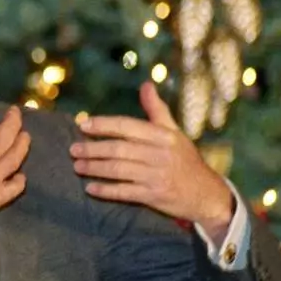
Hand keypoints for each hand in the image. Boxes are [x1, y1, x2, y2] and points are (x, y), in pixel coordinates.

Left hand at [69, 81, 232, 237]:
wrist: (208, 194)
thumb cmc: (185, 159)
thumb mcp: (174, 132)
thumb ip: (156, 110)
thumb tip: (146, 84)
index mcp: (163, 136)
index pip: (127, 126)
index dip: (103, 125)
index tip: (83, 125)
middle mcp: (159, 154)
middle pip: (119, 149)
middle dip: (93, 149)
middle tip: (73, 149)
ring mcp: (156, 176)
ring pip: (118, 169)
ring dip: (95, 168)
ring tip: (77, 166)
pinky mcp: (154, 196)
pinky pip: (125, 192)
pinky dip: (106, 190)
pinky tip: (90, 188)